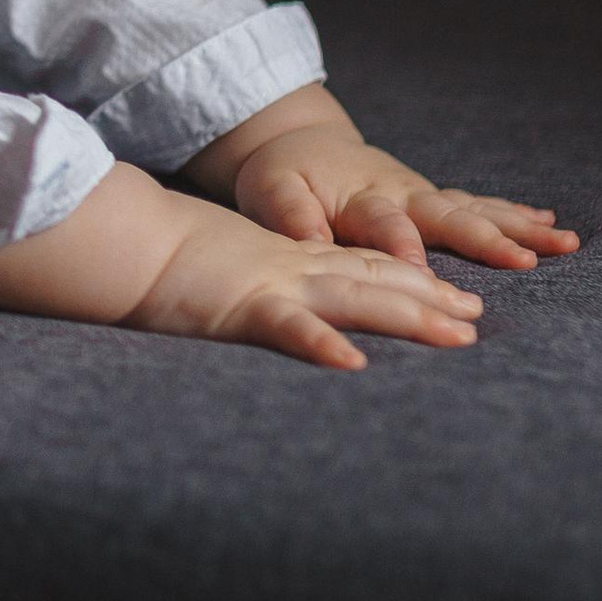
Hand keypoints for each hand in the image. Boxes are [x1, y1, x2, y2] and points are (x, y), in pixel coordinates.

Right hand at [132, 191, 485, 373]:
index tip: (456, 299)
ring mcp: (273, 284)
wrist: (123, 236)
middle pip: (377, 280)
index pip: (364, 268)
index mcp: (288, 260)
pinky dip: (321, 344)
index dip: (414, 282)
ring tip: (457, 337)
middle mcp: (293, 268)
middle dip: (433, 298)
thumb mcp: (226, 266)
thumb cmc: (161, 254)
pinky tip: (354, 363)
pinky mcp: (241, 305)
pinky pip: (289, 327)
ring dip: (411, 316)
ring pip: (357, 298)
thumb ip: (259, 284)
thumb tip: (274, 305)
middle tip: (477, 319)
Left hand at [225, 120, 576, 275]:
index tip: (426, 273)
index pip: (385, 225)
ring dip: (519, 227)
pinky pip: (479, 205)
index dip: (403, 246)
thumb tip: (311, 245)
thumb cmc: (283, 176)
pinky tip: (552, 224)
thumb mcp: (271, 193)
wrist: (301, 142)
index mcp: (360, 197)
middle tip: (523, 260)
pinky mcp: (434, 198)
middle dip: (486, 239)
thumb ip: (292, 219)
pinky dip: (516, 213)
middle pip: (448, 216)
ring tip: (563, 242)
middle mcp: (401, 193)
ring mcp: (423, 194)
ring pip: (476, 210)